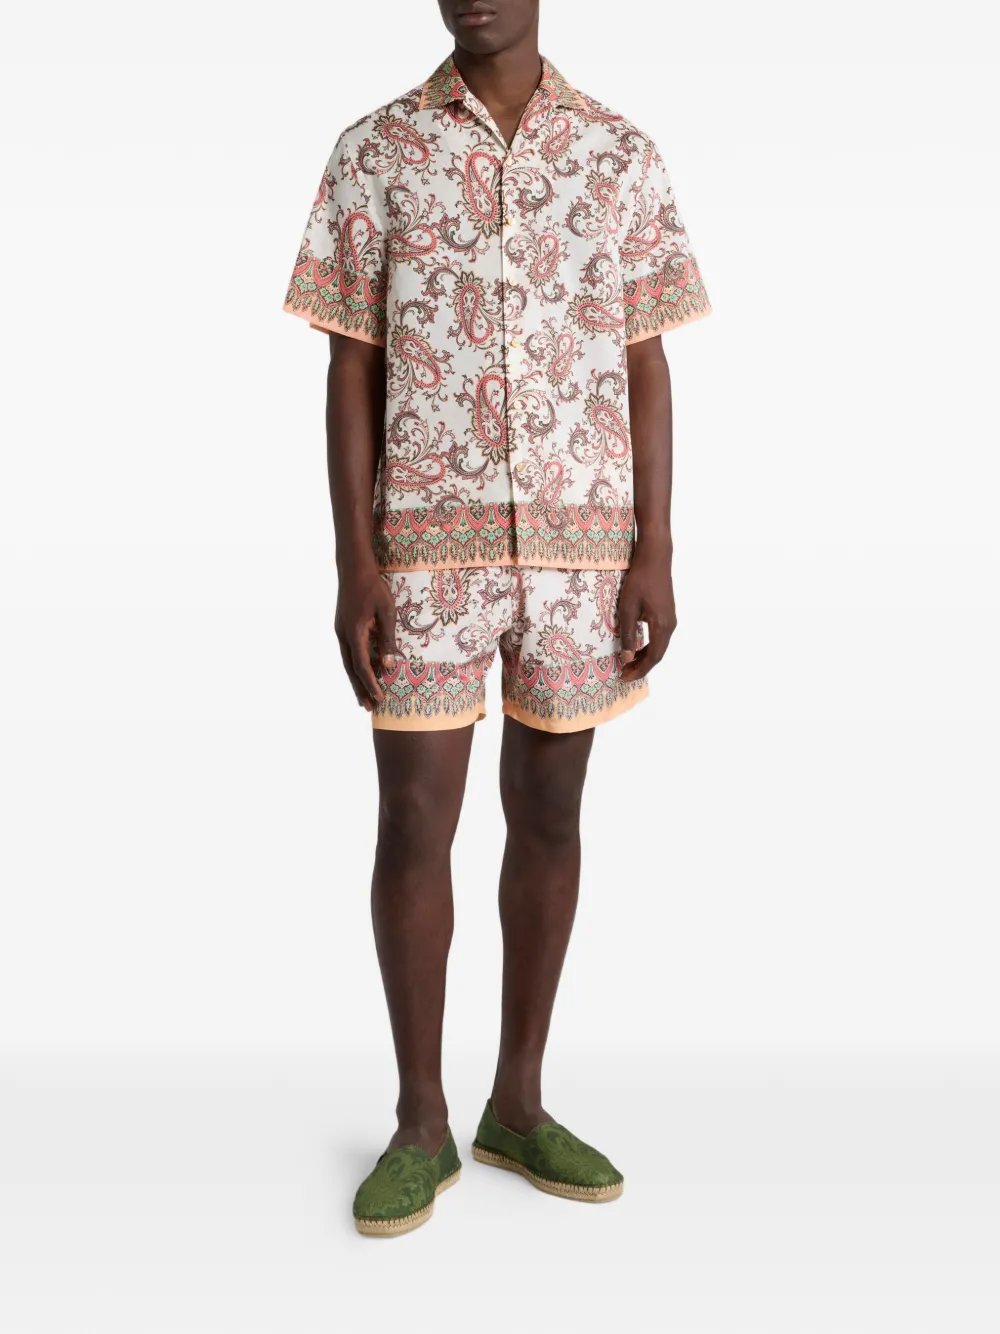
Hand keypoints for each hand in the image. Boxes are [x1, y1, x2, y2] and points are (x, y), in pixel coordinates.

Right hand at [334, 561, 397, 709]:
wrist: (353, 567)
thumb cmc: (373, 587)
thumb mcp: (386, 612)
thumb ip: (387, 639)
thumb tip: (389, 665)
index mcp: (354, 633)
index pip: (362, 667)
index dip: (371, 684)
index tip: (380, 699)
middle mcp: (343, 636)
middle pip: (351, 670)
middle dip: (360, 689)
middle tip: (368, 708)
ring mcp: (340, 631)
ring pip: (347, 662)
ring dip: (355, 680)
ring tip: (362, 697)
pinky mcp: (341, 626)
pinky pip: (347, 652)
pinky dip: (353, 666)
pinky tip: (359, 672)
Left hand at [618, 542, 676, 683]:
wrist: (655, 558)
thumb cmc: (639, 581)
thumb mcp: (627, 609)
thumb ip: (628, 635)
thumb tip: (627, 659)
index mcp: (662, 627)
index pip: (652, 658)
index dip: (638, 670)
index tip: (624, 678)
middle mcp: (670, 626)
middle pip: (657, 654)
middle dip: (641, 666)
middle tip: (623, 674)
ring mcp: (670, 619)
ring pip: (659, 646)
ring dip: (644, 656)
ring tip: (627, 663)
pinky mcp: (667, 613)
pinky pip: (659, 636)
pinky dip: (648, 645)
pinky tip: (637, 646)